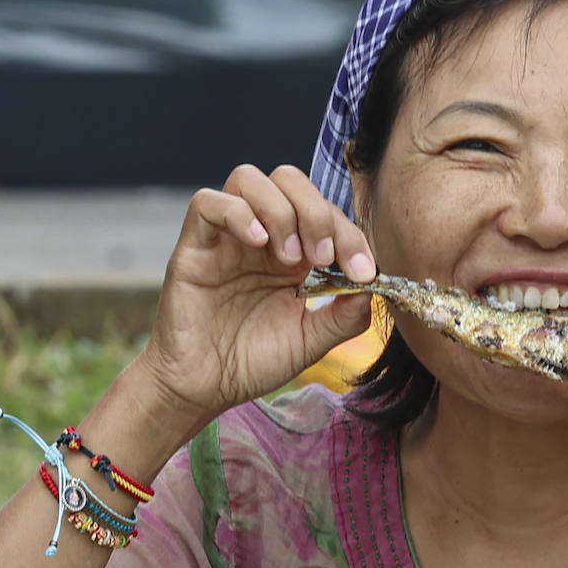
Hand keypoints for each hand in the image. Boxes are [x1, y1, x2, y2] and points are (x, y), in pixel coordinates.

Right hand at [136, 165, 375, 432]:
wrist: (205, 389)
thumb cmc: (254, 363)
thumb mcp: (311, 341)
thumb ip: (344, 316)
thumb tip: (374, 287)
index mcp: (293, 253)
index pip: (325, 213)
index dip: (351, 233)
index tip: (363, 271)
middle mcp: (261, 237)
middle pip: (289, 181)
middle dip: (317, 212)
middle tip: (323, 258)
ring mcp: (226, 239)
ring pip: (248, 179)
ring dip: (280, 210)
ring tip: (290, 258)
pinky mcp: (194, 248)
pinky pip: (207, 203)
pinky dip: (237, 214)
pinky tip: (257, 244)